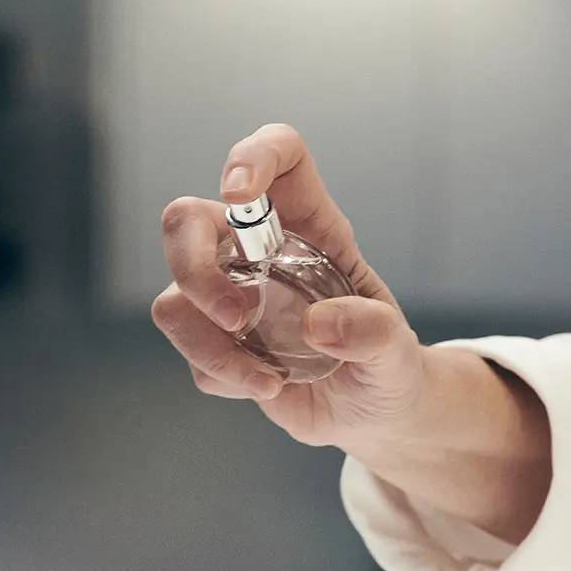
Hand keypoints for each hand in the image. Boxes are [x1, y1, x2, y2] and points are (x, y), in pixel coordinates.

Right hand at [153, 124, 425, 449]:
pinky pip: (190, 351)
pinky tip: (268, 386)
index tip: (238, 194)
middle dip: (192, 267)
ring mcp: (231, 293)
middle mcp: (259, 250)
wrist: (372, 413)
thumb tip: (318, 323)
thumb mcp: (396, 351)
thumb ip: (372, 332)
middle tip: (237, 316)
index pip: (280, 156)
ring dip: (207, 344)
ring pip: (174, 296)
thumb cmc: (387, 364)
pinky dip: (225, 376)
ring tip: (267, 379)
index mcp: (312, 226)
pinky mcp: (214, 340)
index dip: (252, 157)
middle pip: (186, 220)